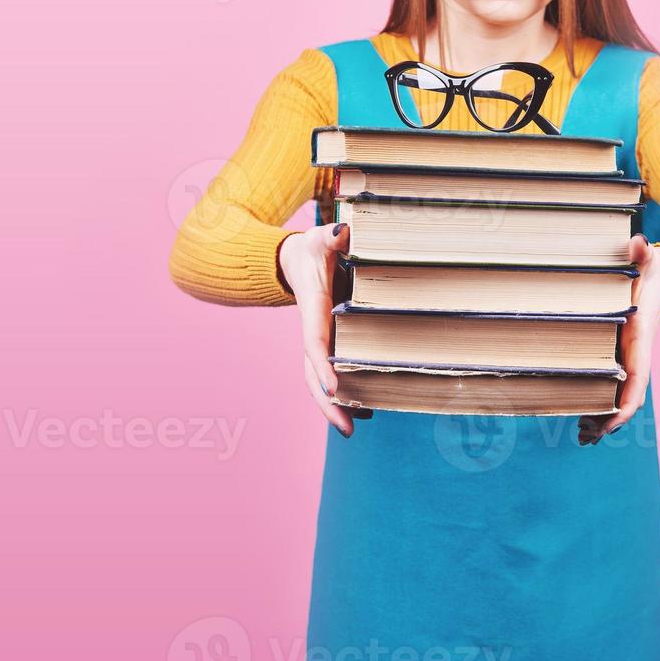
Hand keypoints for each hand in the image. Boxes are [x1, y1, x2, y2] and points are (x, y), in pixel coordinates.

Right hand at [279, 222, 370, 437]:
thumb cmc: (312, 248)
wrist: (295, 259)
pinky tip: (364, 407)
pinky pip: (331, 371)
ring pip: (319, 378)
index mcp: (312, 308)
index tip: (333, 387)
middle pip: (313, 373)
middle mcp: (312, 329)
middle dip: (327, 403)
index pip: (315, 341)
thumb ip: (332, 236)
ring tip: (354, 427)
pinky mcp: (328, 340)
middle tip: (347, 429)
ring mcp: (319, 338)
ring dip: (334, 404)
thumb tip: (345, 231)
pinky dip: (344, 391)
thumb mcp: (320, 237)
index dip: (323, 364)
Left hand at [579, 234, 659, 445]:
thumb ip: (642, 254)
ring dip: (601, 414)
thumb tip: (638, 243)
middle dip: (608, 417)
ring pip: (616, 393)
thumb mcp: (648, 261)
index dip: (627, 401)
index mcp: (641, 336)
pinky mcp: (620, 355)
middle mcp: (636, 352)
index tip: (614, 421)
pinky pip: (610, 383)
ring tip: (581, 436)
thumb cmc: (651, 271)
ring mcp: (628, 356)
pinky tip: (581, 416)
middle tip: (585, 436)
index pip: (638, 375)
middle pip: (625, 393)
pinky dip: (598, 400)